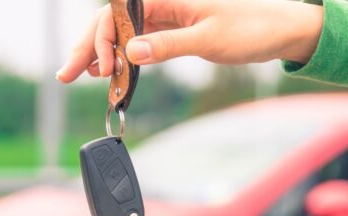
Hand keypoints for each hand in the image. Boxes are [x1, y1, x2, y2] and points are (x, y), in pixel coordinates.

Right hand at [56, 0, 323, 82]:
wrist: (281, 30)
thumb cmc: (251, 28)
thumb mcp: (208, 39)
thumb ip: (168, 45)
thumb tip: (130, 53)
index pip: (117, 14)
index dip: (99, 41)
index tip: (97, 69)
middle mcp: (161, 3)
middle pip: (111, 23)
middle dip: (88, 49)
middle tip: (66, 75)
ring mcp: (166, 17)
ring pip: (121, 35)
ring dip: (101, 55)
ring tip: (84, 76)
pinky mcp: (174, 32)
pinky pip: (139, 43)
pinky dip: (123, 59)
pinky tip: (111, 72)